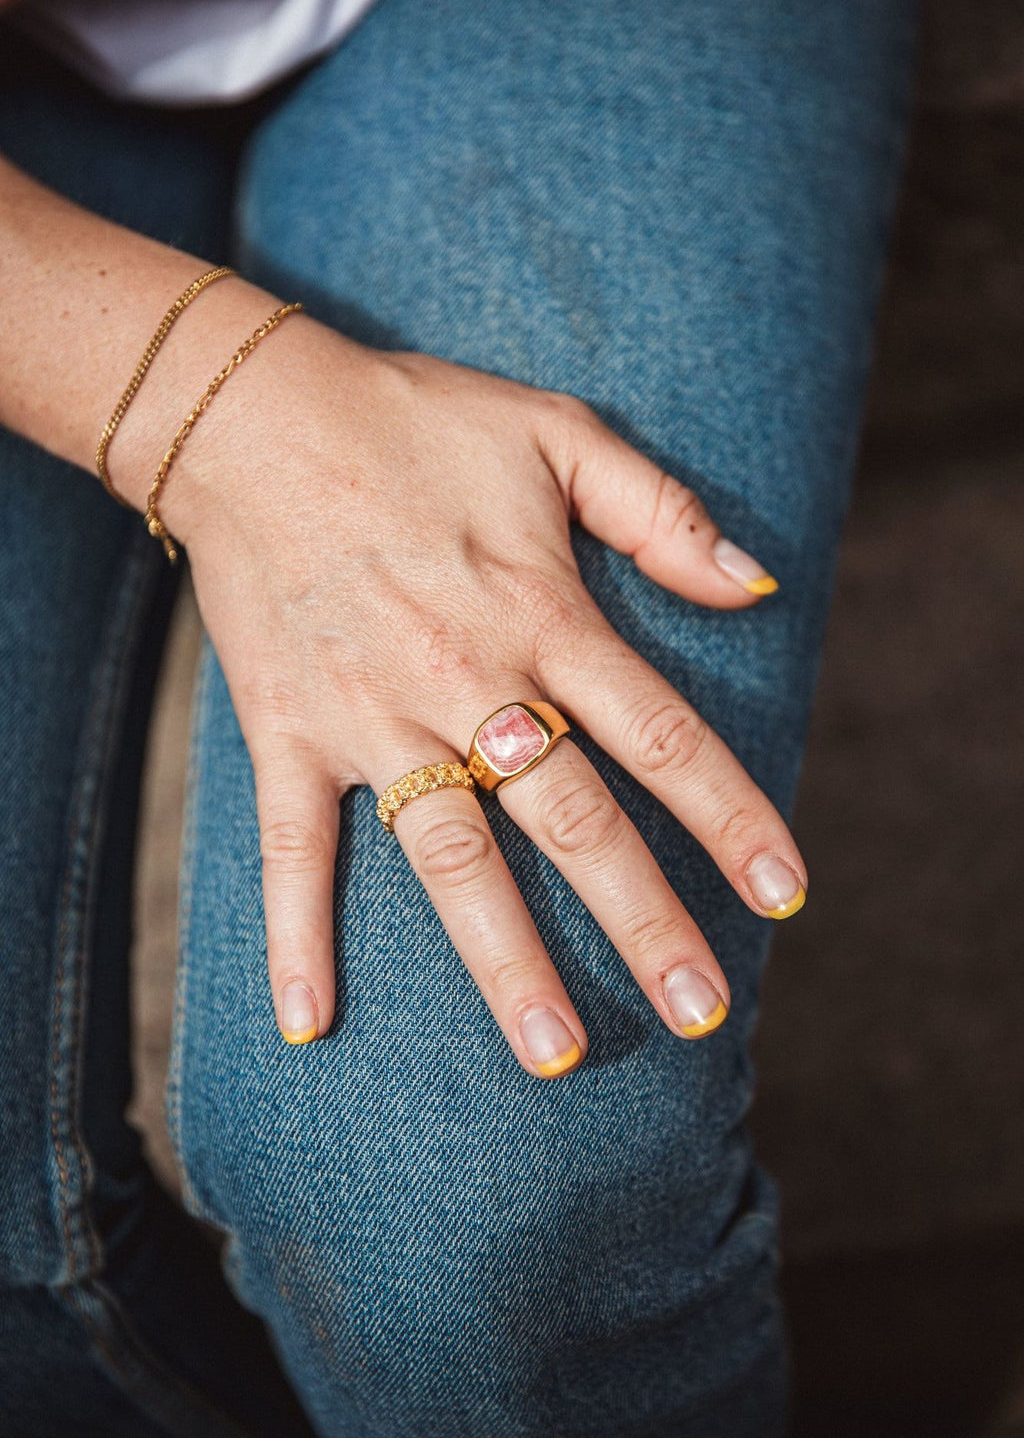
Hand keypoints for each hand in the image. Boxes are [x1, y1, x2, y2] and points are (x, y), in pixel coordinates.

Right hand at [157, 307, 806, 1074]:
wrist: (253, 415)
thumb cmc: (416, 420)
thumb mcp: (557, 434)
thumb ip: (661, 511)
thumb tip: (756, 582)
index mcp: (543, 615)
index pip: (661, 737)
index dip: (731, 818)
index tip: (785, 898)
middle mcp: (466, 681)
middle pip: (573, 821)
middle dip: (644, 921)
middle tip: (701, 1017)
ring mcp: (373, 716)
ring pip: (450, 858)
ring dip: (504, 958)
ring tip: (552, 1055)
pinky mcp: (289, 733)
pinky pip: (294, 848)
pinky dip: (297, 935)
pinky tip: (310, 1026)